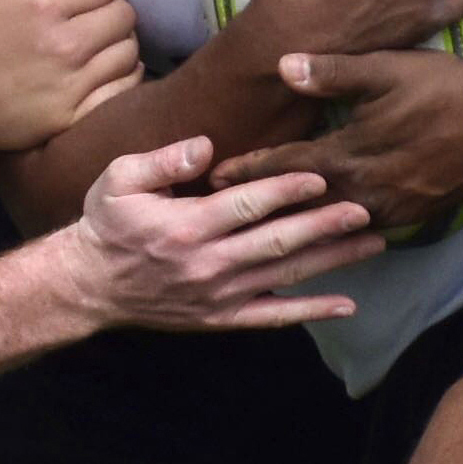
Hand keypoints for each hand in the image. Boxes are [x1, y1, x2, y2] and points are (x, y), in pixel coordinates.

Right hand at [0, 0, 138, 163]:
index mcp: (44, 5)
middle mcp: (64, 44)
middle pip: (123, 16)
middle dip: (114, 11)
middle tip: (99, 16)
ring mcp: (70, 83)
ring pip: (128, 52)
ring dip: (121, 43)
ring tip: (106, 42)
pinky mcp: (71, 115)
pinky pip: (122, 90)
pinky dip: (124, 77)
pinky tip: (111, 70)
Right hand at [63, 135, 379, 331]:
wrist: (89, 285)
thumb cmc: (107, 224)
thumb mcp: (119, 180)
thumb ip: (163, 161)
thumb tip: (206, 146)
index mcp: (185, 227)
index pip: (246, 206)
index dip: (285, 190)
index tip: (321, 176)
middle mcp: (208, 265)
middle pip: (277, 242)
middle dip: (324, 225)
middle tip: (366, 209)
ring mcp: (219, 296)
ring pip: (285, 276)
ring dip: (332, 260)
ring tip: (373, 243)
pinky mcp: (222, 318)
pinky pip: (273, 317)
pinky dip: (311, 311)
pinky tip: (347, 304)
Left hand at [211, 49, 462, 236]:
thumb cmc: (442, 85)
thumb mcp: (387, 69)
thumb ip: (333, 72)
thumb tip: (283, 65)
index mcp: (353, 155)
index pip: (287, 168)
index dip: (248, 171)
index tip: (212, 177)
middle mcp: (367, 193)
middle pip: (301, 207)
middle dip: (260, 209)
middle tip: (219, 214)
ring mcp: (392, 212)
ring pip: (330, 226)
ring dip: (295, 227)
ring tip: (259, 230)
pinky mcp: (412, 219)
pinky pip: (362, 232)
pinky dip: (335, 233)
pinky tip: (317, 235)